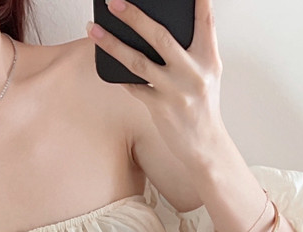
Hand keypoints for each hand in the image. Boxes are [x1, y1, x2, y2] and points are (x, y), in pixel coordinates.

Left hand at [87, 0, 225, 168]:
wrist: (205, 146)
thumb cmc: (202, 106)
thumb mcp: (206, 75)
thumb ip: (191, 52)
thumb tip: (153, 29)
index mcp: (209, 59)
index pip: (205, 20)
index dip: (197, 0)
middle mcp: (194, 73)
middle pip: (160, 36)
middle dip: (133, 16)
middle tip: (112, 1)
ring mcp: (176, 91)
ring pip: (138, 61)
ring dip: (112, 43)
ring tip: (93, 28)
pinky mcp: (160, 108)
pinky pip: (133, 86)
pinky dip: (119, 73)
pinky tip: (105, 59)